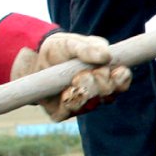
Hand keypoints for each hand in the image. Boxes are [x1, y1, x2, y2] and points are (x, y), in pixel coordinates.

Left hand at [14, 31, 131, 120]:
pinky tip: (64, 91)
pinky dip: (69, 100)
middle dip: (97, 83)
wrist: (32, 60)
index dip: (120, 79)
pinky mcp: (63, 113)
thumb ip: (88, 47)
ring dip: (83, 90)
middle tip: (83, 73)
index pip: (122, 81)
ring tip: (73, 79)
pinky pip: (71, 111)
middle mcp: (97, 93)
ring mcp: (81, 104)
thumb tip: (106, 56)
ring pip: (90, 104)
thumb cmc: (58, 50)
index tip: (112, 70)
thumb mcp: (71, 43)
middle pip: (108, 94)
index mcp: (106, 74)